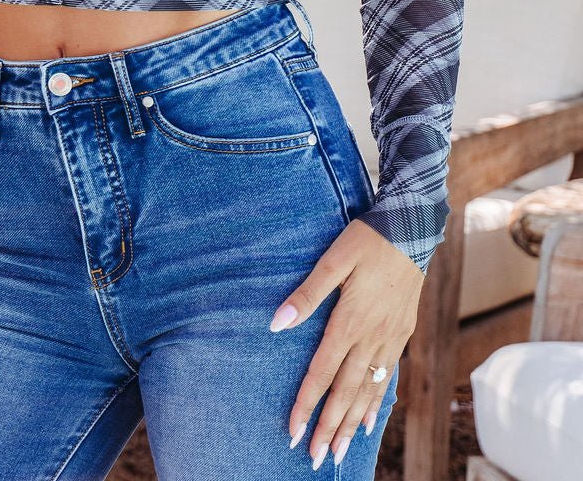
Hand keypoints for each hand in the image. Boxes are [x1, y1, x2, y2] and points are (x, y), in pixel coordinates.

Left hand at [269, 217, 422, 469]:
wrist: (411, 230)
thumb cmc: (366, 241)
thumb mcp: (333, 260)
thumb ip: (306, 295)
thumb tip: (276, 323)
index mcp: (350, 321)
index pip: (322, 372)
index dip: (307, 404)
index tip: (293, 431)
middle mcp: (370, 337)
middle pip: (346, 392)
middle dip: (329, 427)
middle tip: (315, 459)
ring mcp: (389, 339)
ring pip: (368, 391)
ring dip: (351, 423)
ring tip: (339, 451)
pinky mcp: (401, 334)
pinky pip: (386, 377)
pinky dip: (376, 402)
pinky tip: (369, 420)